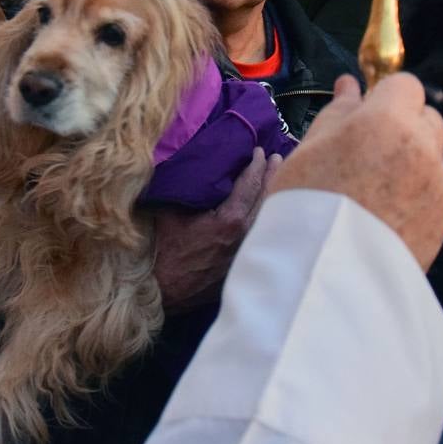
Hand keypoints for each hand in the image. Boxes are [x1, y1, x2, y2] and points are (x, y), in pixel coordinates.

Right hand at [153, 147, 280, 312]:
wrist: (165, 291)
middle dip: (271, 176)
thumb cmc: (165, 251)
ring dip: (272, 196)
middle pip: (266, 199)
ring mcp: (247, 250)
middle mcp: (245, 235)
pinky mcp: (243, 263)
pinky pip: (260, 234)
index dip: (255, 165)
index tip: (259, 151)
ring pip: (267, 218)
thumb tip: (186, 166)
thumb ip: (183, 189)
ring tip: (278, 179)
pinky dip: (267, 217)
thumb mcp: (170, 214)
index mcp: (230, 220)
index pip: (250, 185)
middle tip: (277, 158)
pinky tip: (267, 210)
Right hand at [270, 74, 442, 270]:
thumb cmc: (308, 204)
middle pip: (428, 119)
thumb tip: (350, 86)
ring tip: (372, 192)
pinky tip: (383, 217)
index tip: (365, 115)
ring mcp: (438, 187)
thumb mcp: (308, 149)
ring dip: (410, 163)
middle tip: (369, 151)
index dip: (386, 97)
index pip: (406, 85)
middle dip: (406, 126)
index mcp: (388, 122)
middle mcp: (423, 149)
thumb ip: (337, 113)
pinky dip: (415, 197)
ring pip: (431, 159)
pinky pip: (433, 194)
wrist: (327, 276)